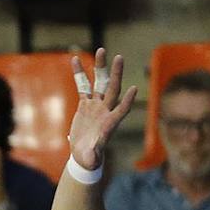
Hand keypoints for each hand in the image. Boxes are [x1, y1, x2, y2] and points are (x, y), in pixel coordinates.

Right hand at [67, 49, 137, 171]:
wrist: (84, 153)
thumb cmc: (89, 157)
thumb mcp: (91, 158)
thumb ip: (93, 156)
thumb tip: (92, 159)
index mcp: (110, 122)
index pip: (122, 110)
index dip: (127, 101)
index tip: (134, 89)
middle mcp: (106, 110)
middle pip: (112, 88)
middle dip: (116, 74)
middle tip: (119, 58)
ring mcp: (96, 105)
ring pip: (99, 82)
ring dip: (100, 67)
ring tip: (101, 50)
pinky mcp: (86, 103)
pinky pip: (83, 85)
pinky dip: (80, 73)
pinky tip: (75, 59)